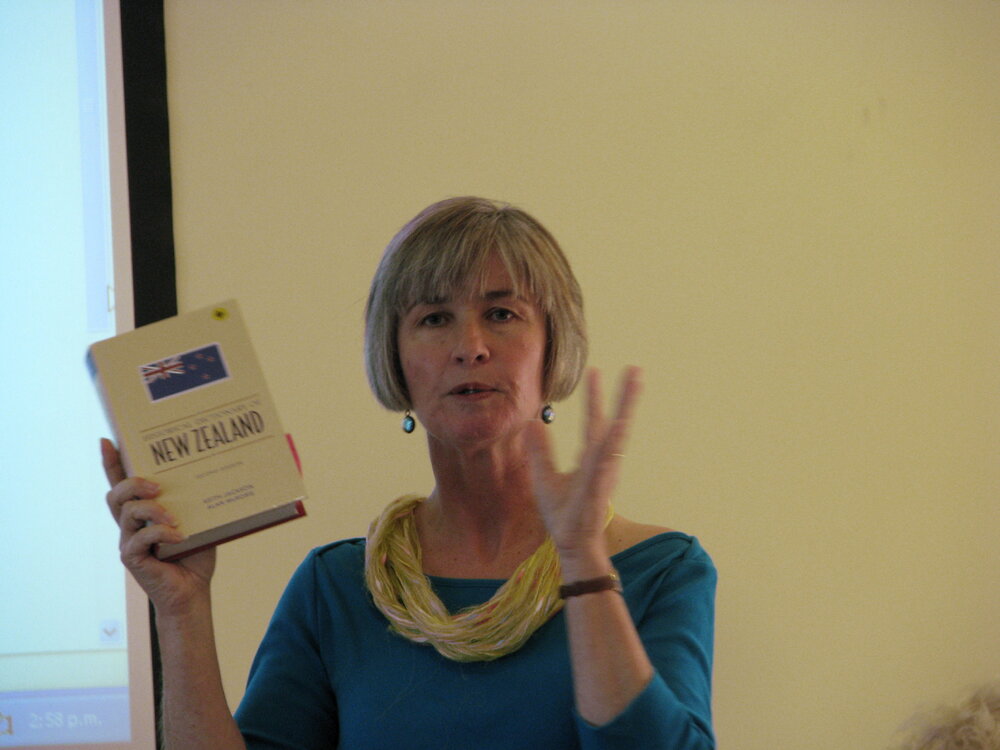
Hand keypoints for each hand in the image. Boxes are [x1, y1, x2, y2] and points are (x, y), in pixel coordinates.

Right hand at [102, 438, 215, 614]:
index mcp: (143, 513)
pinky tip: (180, 538)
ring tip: (174, 517)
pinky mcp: (132, 559)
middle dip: (133, 482)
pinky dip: (161, 534)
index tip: (107, 440)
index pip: (122, 484)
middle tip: (157, 485)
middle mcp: (130, 525)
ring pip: (127, 512)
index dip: (112, 463)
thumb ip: (193, 502)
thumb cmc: (195, 554)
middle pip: (116, 494)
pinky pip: (139, 539)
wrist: (193, 592)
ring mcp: (128, 541)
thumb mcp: (197, 521)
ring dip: (152, 509)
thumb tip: (207, 473)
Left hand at [525, 366, 641, 560]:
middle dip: (625, 397)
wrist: (571, 544)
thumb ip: (541, 450)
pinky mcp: (599, 490)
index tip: (596, 371)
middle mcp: (601, 462)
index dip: (595, 397)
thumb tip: (533, 423)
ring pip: (617, 438)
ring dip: (626, 413)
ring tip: (634, 388)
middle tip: (635, 369)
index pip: (593, 422)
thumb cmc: (563, 514)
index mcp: (590, 458)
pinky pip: (605, 466)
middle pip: (615, 422)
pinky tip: (614, 431)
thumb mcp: (544, 477)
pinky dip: (610, 449)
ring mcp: (603, 474)